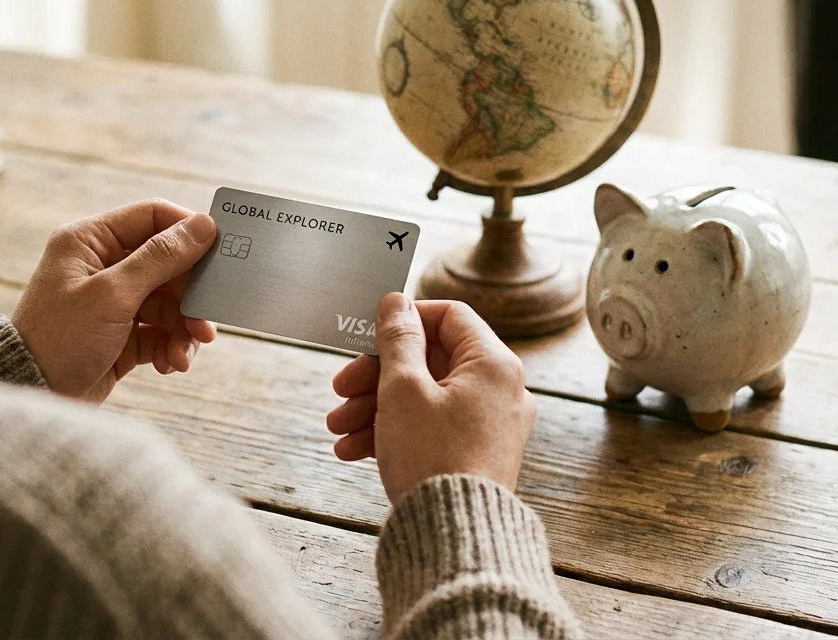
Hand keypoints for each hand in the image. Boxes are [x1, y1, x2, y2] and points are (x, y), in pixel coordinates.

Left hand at [11, 199, 218, 402]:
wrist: (32, 397)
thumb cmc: (59, 339)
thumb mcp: (113, 294)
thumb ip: (160, 258)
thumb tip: (203, 225)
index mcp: (89, 241)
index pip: (152, 217)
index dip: (188, 231)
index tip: (220, 252)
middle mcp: (101, 266)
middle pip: (167, 264)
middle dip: (190, 295)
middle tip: (207, 318)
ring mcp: (111, 302)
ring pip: (168, 303)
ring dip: (184, 327)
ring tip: (187, 352)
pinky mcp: (120, 335)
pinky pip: (160, 332)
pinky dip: (171, 346)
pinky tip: (172, 365)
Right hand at [325, 294, 536, 503]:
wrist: (454, 536)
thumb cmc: (433, 458)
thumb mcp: (402, 389)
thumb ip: (397, 339)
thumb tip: (396, 301)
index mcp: (493, 363)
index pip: (449, 316)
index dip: (404, 319)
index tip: (369, 333)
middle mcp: (501, 390)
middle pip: (430, 361)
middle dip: (376, 375)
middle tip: (340, 390)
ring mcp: (490, 425)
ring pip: (425, 398)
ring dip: (376, 407)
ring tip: (337, 430)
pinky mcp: (476, 454)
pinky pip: (433, 428)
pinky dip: (396, 432)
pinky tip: (353, 449)